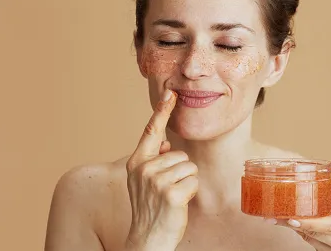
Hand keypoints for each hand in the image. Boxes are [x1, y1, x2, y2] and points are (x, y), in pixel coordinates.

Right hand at [124, 90, 198, 250]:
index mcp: (137, 162)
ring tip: (172, 197)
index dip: (162, 111)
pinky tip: (178, 203)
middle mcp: (144, 168)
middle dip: (180, 172)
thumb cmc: (151, 207)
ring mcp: (156, 181)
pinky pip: (193, 181)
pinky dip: (190, 192)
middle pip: (180, 154)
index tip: (170, 93)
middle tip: (168, 190)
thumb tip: (166, 144)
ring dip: (186, 183)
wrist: (147, 238)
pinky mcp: (171, 193)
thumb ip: (154, 160)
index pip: (151, 131)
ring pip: (189, 167)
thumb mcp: (145, 180)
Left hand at [275, 189, 330, 250]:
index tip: (292, 218)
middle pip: (317, 234)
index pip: (329, 226)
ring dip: (296, 229)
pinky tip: (296, 224)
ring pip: (312, 241)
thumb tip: (321, 182)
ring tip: (279, 218)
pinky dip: (304, 233)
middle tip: (275, 217)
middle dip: (295, 225)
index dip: (309, 223)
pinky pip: (314, 244)